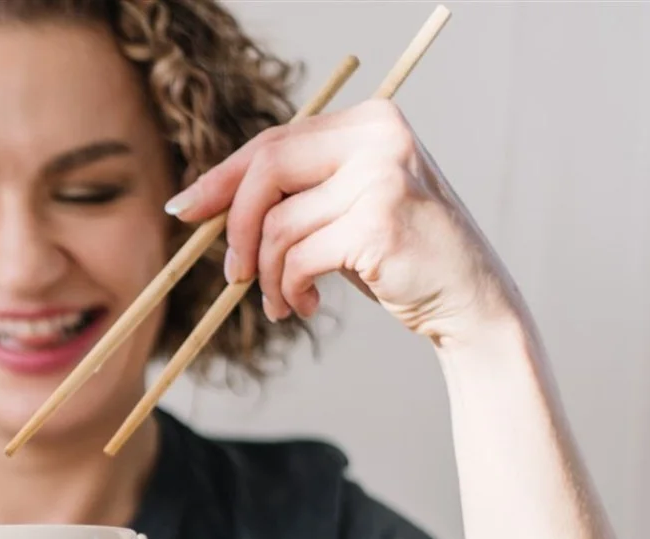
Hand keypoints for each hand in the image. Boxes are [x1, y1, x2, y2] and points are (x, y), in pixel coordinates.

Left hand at [166, 99, 518, 345]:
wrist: (466, 298)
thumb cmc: (395, 255)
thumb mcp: (341, 209)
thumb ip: (291, 192)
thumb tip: (201, 201)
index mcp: (371, 121)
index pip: (273, 142)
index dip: (221, 178)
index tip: (184, 210)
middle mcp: (380, 138)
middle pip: (266, 169)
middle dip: (235, 228)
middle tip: (231, 275)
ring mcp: (382, 178)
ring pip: (277, 225)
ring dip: (265, 276)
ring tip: (281, 302)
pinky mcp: (377, 224)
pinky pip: (296, 259)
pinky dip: (288, 290)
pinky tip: (304, 307)